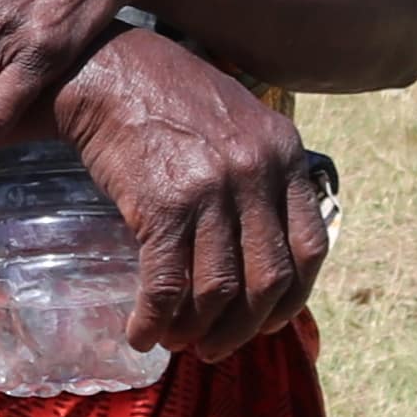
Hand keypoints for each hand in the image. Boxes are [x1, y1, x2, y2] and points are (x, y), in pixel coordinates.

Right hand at [48, 35, 329, 360]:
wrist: (106, 70)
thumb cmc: (168, 99)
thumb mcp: (239, 123)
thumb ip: (261, 174)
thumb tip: (262, 247)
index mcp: (284, 152)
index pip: (310, 246)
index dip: (292, 297)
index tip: (268, 320)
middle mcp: (258, 172)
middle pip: (268, 280)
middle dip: (244, 328)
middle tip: (218, 347)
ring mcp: (213, 189)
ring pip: (220, 290)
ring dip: (198, 331)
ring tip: (177, 342)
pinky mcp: (164, 204)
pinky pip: (168, 284)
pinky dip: (155, 319)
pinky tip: (141, 332)